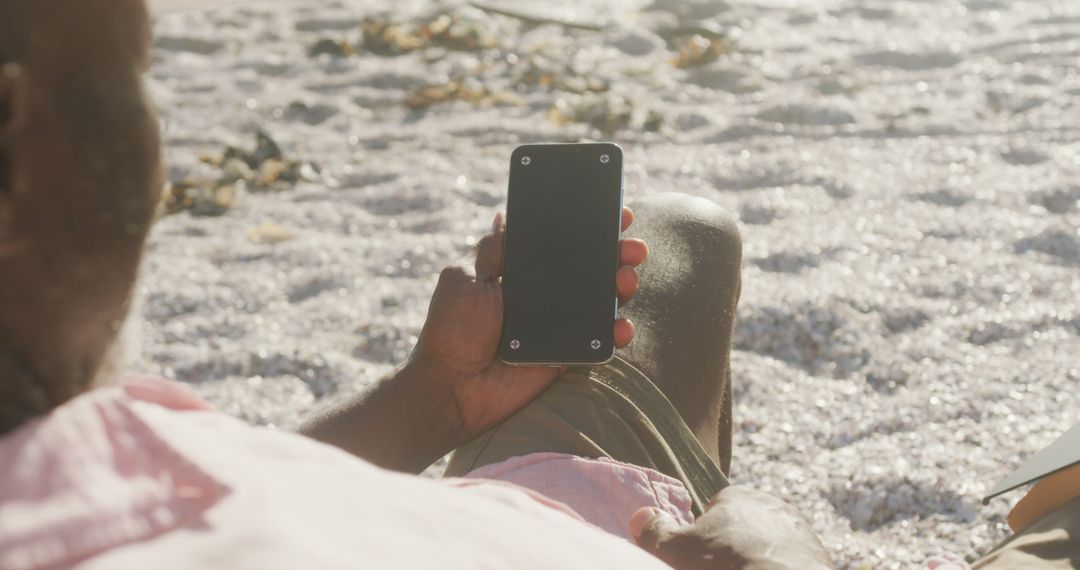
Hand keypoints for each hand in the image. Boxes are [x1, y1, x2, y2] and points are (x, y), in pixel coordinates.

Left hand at [409, 207, 647, 445]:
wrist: (451, 386)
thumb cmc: (451, 331)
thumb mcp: (465, 278)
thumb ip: (491, 250)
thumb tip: (507, 216)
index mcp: (521, 272)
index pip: (561, 243)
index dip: (589, 228)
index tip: (616, 215)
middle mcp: (544, 295)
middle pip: (591, 268)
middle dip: (617, 253)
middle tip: (632, 247)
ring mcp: (559, 324)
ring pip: (603, 300)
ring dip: (623, 285)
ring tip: (627, 278)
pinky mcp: (568, 354)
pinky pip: (600, 340)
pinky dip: (616, 331)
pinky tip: (620, 325)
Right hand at [630, 486, 832, 569]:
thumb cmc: (726, 567)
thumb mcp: (678, 550)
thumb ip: (655, 531)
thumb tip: (639, 517)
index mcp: (740, 496)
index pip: (716, 512)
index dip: (705, 539)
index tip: (700, 562)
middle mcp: (775, 506)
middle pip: (745, 530)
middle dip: (735, 550)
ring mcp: (802, 533)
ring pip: (772, 548)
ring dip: (761, 563)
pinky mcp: (822, 560)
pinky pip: (793, 564)